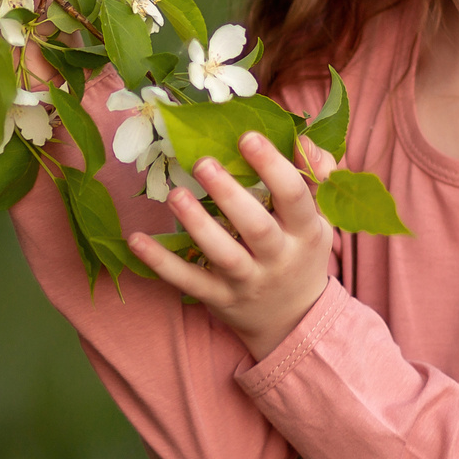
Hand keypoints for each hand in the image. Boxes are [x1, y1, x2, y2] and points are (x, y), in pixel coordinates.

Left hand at [128, 131, 336, 361]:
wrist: (293, 320)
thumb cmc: (302, 254)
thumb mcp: (321, 220)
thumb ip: (316, 177)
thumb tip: (302, 139)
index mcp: (305, 232)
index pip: (294, 196)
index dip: (273, 166)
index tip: (247, 137)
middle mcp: (279, 258)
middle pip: (257, 227)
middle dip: (230, 195)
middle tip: (203, 163)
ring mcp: (248, 281)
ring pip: (223, 255)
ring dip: (197, 224)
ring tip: (175, 195)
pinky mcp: (220, 297)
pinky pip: (188, 280)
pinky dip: (161, 262)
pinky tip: (137, 239)